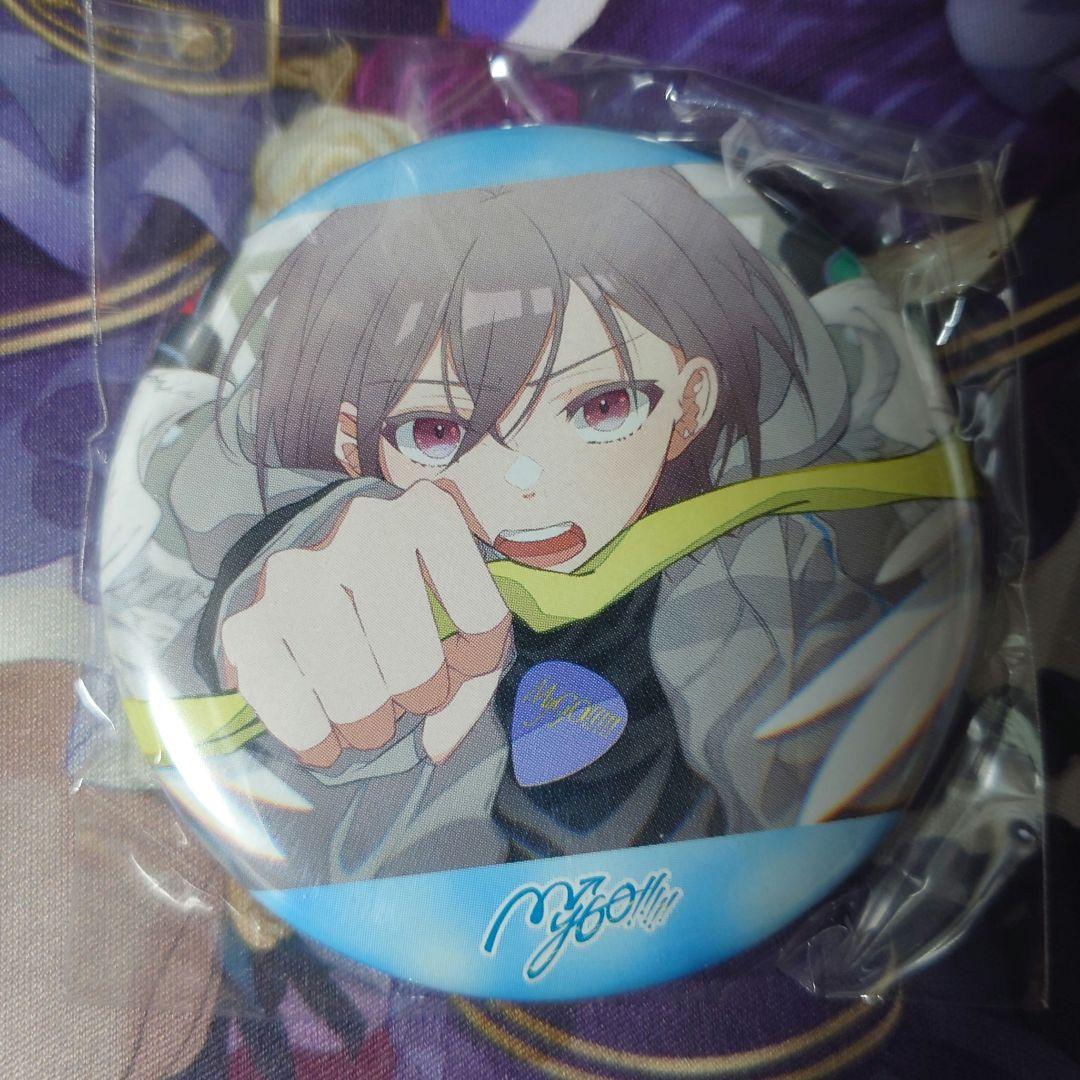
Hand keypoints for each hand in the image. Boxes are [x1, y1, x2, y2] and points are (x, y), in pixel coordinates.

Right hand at [221, 481, 510, 766]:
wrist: (297, 542)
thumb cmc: (395, 579)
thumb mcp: (449, 594)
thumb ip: (472, 665)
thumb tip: (437, 746)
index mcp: (427, 514)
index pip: (482, 617)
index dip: (480, 660)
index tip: (462, 663)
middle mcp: (360, 532)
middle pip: (416, 665)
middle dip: (421, 698)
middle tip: (409, 697)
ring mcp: (298, 573)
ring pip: (358, 694)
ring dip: (371, 726)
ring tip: (370, 721)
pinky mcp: (247, 619)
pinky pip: (293, 710)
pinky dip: (315, 738)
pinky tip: (324, 740)